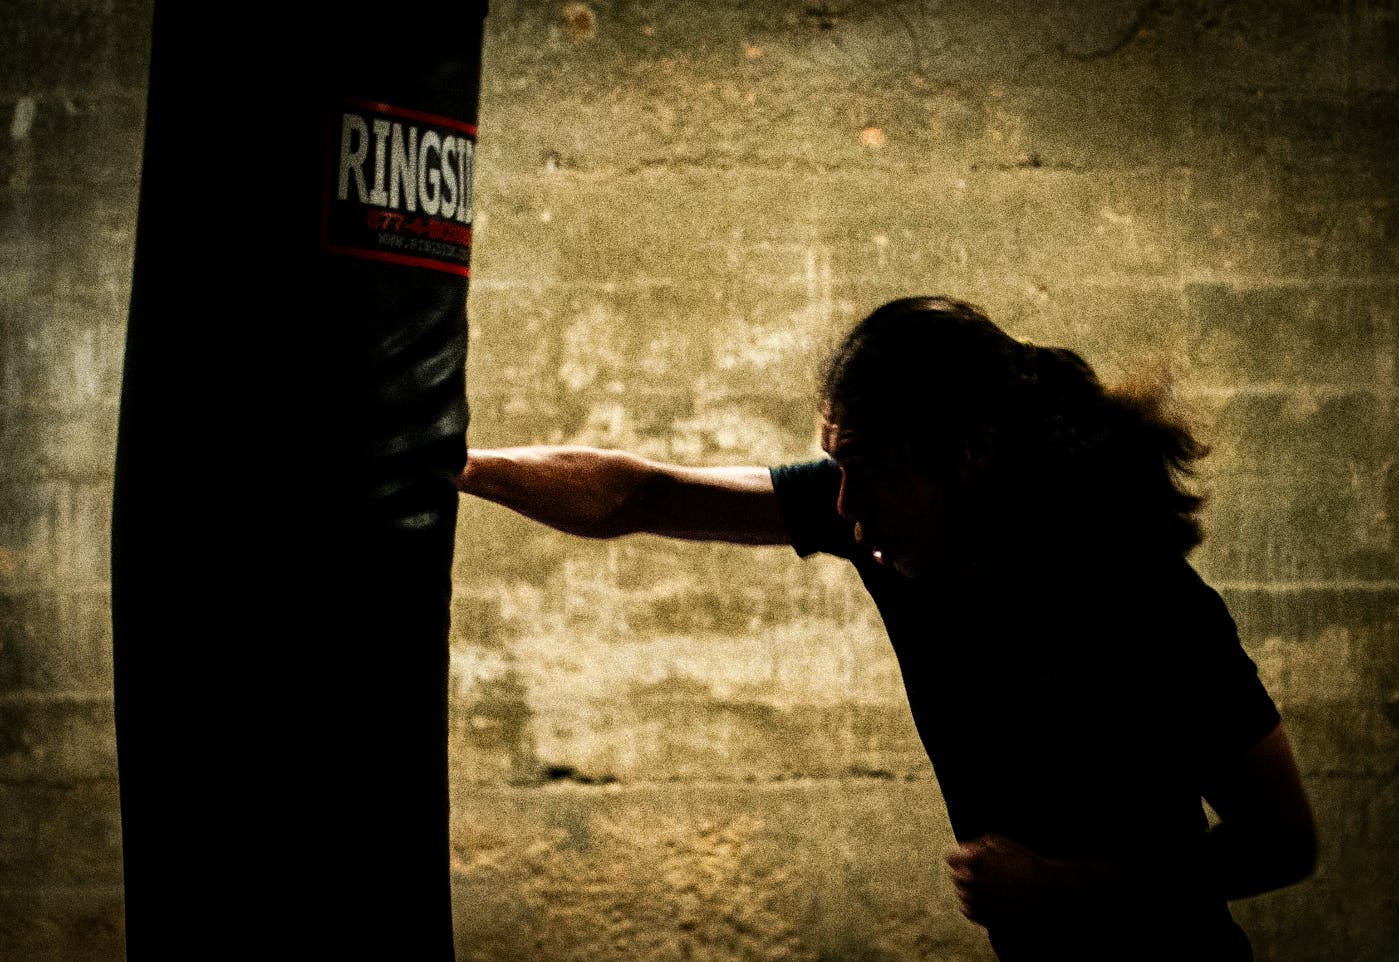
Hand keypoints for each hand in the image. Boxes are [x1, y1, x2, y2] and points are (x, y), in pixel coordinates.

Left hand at [945, 833, 1064, 928]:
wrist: (1049, 889)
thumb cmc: (1025, 862)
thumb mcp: (1004, 844)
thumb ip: (979, 844)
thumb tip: (961, 850)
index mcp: (982, 860)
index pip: (952, 858)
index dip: (957, 857)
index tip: (965, 859)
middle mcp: (980, 881)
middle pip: (956, 877)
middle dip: (962, 873)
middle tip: (974, 872)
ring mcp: (985, 901)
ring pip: (962, 894)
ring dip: (966, 889)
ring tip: (981, 886)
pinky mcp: (990, 917)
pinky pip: (968, 911)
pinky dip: (969, 905)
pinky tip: (981, 899)